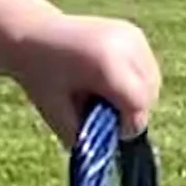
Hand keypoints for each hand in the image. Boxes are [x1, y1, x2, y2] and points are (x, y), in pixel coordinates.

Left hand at [11, 13, 161, 147]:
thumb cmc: (41, 77)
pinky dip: (135, 82)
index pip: (138, 106)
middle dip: (131, 113)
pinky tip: (109, 82)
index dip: (126, 126)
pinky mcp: (134, 33)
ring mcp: (132, 35)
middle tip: (100, 113)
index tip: (106, 130)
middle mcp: (125, 44)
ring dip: (136, 98)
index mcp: (106, 64)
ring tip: (103, 96)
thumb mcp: (56, 113)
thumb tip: (108, 153)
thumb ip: (83, 137)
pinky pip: (147, 69)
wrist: (32, 34)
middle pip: (149, 95)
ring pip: (153, 82)